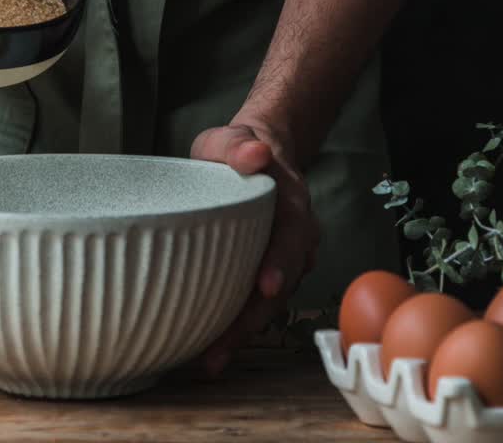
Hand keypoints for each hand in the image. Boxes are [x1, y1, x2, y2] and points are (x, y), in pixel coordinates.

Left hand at [189, 118, 320, 376]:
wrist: (251, 157)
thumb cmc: (235, 151)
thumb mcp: (231, 139)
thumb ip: (240, 145)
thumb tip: (254, 154)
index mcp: (290, 207)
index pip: (292, 236)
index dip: (281, 262)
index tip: (265, 285)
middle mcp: (295, 240)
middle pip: (281, 284)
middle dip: (253, 319)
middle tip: (221, 349)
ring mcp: (282, 262)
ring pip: (268, 304)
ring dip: (242, 334)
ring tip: (209, 363)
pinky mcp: (262, 277)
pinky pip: (254, 307)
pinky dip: (235, 330)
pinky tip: (207, 353)